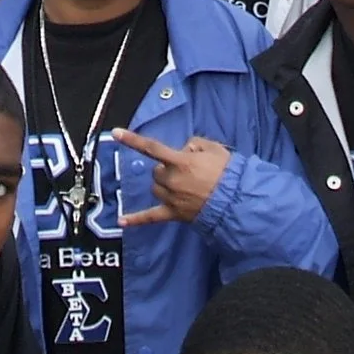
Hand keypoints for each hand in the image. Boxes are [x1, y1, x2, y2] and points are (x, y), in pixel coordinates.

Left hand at [112, 128, 229, 226]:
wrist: (237, 202)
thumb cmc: (227, 173)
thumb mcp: (214, 148)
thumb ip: (195, 143)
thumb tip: (185, 149)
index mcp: (180, 161)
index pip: (152, 147)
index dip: (133, 139)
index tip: (116, 133)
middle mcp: (171, 179)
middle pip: (156, 171)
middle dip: (167, 169)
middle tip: (188, 172)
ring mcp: (170, 198)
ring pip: (155, 188)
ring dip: (164, 185)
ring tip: (185, 187)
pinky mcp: (173, 213)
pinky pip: (150, 217)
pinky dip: (135, 219)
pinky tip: (121, 221)